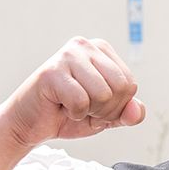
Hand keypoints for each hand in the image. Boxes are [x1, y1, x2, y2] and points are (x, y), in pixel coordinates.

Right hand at [0, 37, 145, 150]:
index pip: (130, 84)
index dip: (117, 106)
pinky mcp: (51, 71)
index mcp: (102, 50)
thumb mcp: (106, 117)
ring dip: (89, 111)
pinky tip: (60, 105)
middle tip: (83, 107)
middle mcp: (85, 45)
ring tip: (71, 105)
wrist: (30, 124)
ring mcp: (67, 55)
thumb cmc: (68, 114)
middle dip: (105, 110)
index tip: (94, 105)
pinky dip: (73, 113)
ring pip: (103, 95)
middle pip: (121, 88)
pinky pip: (81, 102)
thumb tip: (138, 110)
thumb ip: (127, 114)